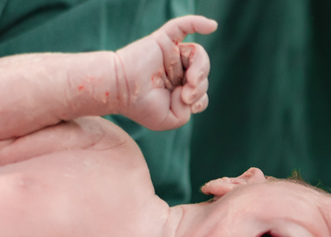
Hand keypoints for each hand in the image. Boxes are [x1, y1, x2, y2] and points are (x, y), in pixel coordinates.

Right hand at [115, 15, 217, 130]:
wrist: (119, 90)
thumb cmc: (141, 107)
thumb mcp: (172, 119)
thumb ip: (188, 110)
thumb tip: (192, 88)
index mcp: (177, 87)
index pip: (201, 90)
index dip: (200, 98)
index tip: (189, 105)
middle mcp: (176, 69)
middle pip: (203, 73)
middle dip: (200, 87)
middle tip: (186, 96)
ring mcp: (171, 54)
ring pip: (198, 54)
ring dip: (201, 69)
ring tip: (191, 81)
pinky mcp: (163, 40)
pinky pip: (184, 26)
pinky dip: (198, 23)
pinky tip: (212, 26)